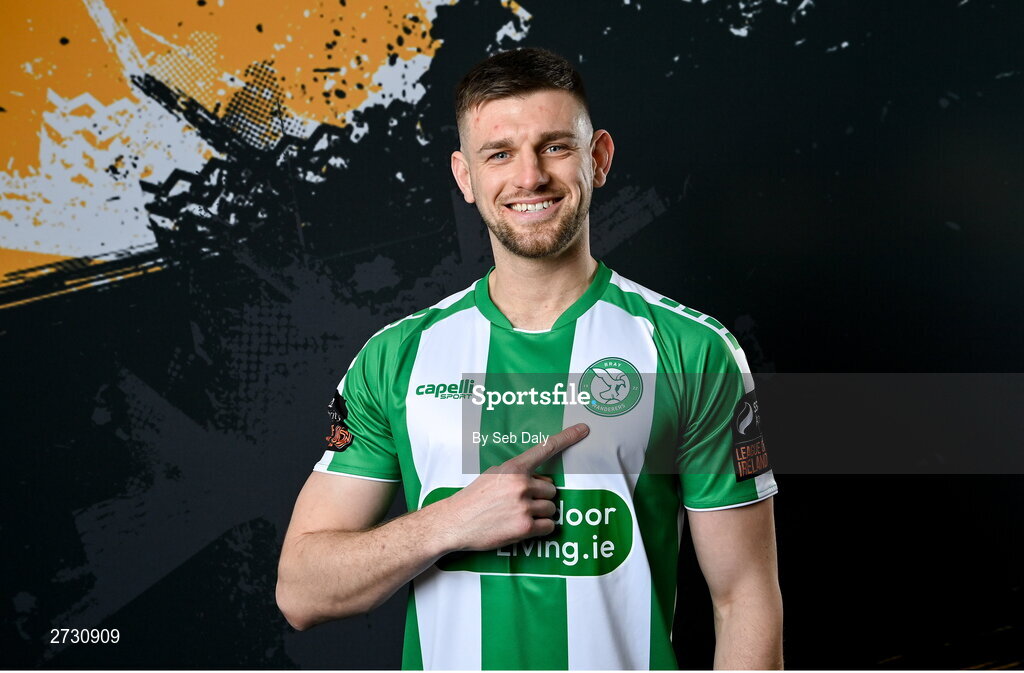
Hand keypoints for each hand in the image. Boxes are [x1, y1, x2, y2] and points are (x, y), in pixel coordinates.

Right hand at [440, 423, 589, 551]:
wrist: (455, 522)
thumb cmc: (474, 498)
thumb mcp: (494, 475)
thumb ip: (518, 473)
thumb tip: (542, 480)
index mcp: (513, 468)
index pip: (545, 448)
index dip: (567, 437)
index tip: (583, 429)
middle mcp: (521, 484)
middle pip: (552, 490)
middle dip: (540, 497)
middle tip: (520, 503)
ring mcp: (524, 505)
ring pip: (552, 508)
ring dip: (541, 514)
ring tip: (518, 515)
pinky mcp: (525, 526)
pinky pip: (549, 526)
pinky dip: (541, 528)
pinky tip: (524, 527)